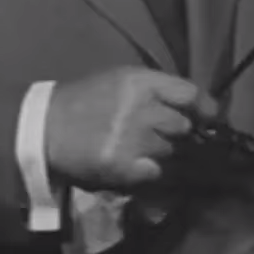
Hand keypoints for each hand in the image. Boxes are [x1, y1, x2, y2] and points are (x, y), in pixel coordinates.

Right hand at [44, 67, 217, 192]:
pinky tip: (133, 165)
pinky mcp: (123, 166)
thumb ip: (154, 90)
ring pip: (169, 151)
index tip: (210, 117)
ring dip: (161, 153)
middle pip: (182, 126)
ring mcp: (133, 138)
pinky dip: (148, 172)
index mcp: (140, 81)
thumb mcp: (118, 81)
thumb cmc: (82, 101)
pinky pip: (154, 172)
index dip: (205, 107)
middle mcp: (141, 108)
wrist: (43, 128)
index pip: (189, 93)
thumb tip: (191, 105)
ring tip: (138, 149)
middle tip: (162, 136)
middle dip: (177, 133)